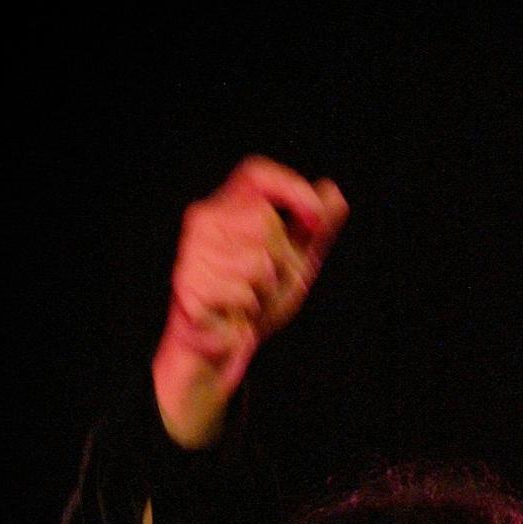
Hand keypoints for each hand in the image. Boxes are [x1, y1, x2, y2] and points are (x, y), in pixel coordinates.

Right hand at [152, 157, 347, 446]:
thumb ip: (313, 231)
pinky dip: (249, 309)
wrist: (222, 349)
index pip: (256, 174)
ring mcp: (192, 252)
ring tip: (248, 300)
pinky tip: (233, 315)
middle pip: (265, 221)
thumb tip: (334, 192)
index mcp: (226, 207)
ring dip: (265, 290)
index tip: (316, 219)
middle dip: (283, 260)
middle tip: (265, 284)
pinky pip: (243, 292)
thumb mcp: (294, 264)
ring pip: (258, 261)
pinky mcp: (188, 284)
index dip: (290, 188)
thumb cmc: (255, 303)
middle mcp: (204, 221)